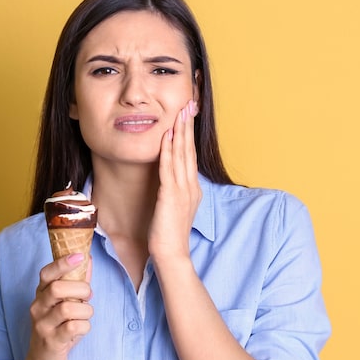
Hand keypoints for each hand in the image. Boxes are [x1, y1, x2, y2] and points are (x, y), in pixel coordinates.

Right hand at [25, 253, 93, 359]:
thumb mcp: (64, 304)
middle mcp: (37, 307)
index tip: (80, 256)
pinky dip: (84, 326)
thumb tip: (88, 259)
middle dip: (81, 289)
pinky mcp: (51, 341)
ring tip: (85, 315)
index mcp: (40, 294)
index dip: (62, 263)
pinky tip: (81, 328)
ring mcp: (42, 325)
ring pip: (68, 308)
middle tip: (88, 296)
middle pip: (58, 288)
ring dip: (85, 310)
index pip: (46, 273)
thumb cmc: (57, 328)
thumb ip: (76, 282)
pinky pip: (73, 327)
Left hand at [148, 100, 201, 262]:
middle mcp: (190, 186)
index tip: (188, 116)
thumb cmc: (168, 236)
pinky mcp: (170, 196)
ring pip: (182, 154)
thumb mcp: (174, 210)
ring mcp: (182, 190)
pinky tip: (167, 135)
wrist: (171, 255)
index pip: (191, 156)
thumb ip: (174, 193)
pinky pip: (169, 168)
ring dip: (180, 131)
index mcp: (192, 189)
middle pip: (189, 150)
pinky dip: (169, 150)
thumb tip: (169, 182)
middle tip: (188, 104)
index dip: (189, 134)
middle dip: (188, 126)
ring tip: (180, 111)